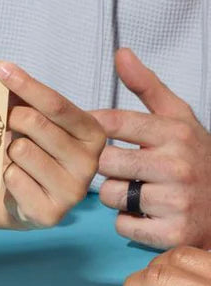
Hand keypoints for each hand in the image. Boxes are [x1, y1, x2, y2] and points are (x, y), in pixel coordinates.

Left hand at [0, 61, 105, 229]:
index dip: (27, 84)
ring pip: (21, 150)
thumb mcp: (6, 108)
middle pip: (35, 123)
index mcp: (90, 130)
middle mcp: (90, 161)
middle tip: (4, 122)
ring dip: (6, 148)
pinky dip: (4, 173)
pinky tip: (14, 179)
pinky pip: (13, 178)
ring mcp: (73, 190)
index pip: (56, 103)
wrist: (8, 188)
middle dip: (8, 116)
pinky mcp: (51, 213)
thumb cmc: (15, 138)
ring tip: (14, 157)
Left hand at [94, 49, 210, 249]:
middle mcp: (177, 165)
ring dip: (116, 195)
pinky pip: (123, 224)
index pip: (112, 122)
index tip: (90, 131)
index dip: (92, 127)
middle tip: (122, 167)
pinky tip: (147, 214)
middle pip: (104, 161)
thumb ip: (146, 85)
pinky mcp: (175, 233)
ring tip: (137, 190)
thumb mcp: (177, 116)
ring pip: (110, 194)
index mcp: (175, 132)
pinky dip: (129, 222)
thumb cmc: (195, 156)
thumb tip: (121, 52)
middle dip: (105, 165)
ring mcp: (177, 201)